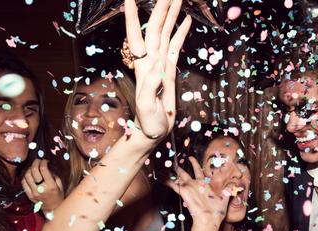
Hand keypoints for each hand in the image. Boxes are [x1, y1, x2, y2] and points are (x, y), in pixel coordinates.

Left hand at [21, 159, 63, 212]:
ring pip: (27, 176)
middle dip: (36, 163)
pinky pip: (23, 183)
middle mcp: (41, 189)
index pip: (44, 169)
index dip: (43, 162)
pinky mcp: (29, 195)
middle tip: (38, 161)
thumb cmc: (58, 196)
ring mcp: (34, 192)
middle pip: (34, 171)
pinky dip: (25, 177)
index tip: (44, 161)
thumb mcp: (60, 185)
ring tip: (33, 167)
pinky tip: (29, 175)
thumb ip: (53, 175)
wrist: (53, 209)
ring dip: (30, 169)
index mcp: (51, 186)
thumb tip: (46, 166)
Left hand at [125, 0, 190, 139]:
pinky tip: (185, 19)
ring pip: (165, 33)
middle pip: (154, 28)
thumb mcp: (147, 108)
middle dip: (160, 7)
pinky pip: (175, 46)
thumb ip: (151, 87)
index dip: (132, 17)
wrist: (152, 132)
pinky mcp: (170, 70)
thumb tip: (159, 67)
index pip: (136, 36)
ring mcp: (160, 64)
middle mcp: (151, 62)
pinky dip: (180, 32)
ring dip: (170, 14)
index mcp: (143, 68)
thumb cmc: (148, 124)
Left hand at [166, 156, 229, 230]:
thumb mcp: (224, 199)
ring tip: (165, 170)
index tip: (190, 158)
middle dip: (179, 168)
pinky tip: (162, 178)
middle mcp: (196, 183)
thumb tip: (236, 185)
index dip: (194, 163)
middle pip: (185, 173)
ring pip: (178, 178)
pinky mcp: (184, 193)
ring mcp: (189, 187)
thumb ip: (228, 191)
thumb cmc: (216, 212)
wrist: (208, 219)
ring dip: (172, 174)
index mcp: (205, 183)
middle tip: (174, 163)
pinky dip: (168, 181)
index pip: (198, 170)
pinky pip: (173, 185)